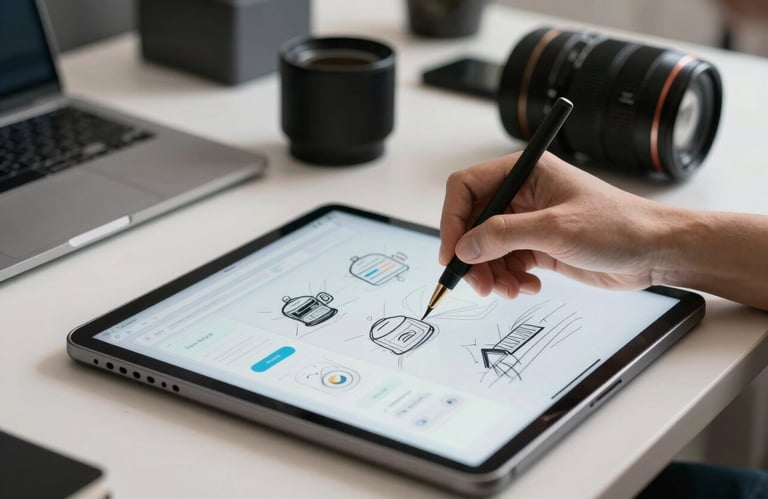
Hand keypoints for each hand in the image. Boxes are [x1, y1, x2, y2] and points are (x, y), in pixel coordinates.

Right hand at [439, 152, 674, 297]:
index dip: (453, 220)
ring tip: (509, 290)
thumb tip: (464, 247)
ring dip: (490, 273)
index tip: (451, 253)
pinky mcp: (537, 247)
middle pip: (473, 223)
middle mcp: (521, 195)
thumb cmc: (618, 226)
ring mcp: (528, 222)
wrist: (654, 252)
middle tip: (478, 284)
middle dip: (472, 256)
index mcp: (524, 172)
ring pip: (486, 248)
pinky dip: (508, 279)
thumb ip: (504, 235)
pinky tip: (528, 287)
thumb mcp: (556, 229)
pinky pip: (505, 264)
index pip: (467, 188)